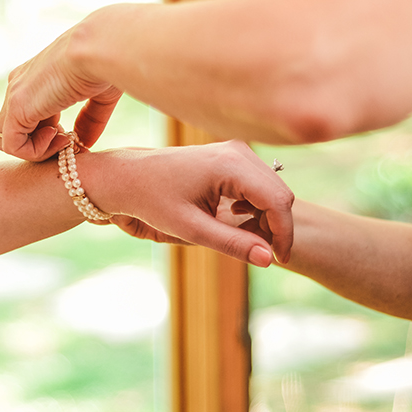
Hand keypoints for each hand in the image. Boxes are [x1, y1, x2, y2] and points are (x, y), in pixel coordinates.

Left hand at [0, 15, 123, 160]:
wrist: (97, 50)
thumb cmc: (103, 65)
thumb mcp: (98, 96)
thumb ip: (89, 120)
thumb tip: (84, 143)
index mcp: (34, 79)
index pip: (28, 116)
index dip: (48, 133)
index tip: (72, 135)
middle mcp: (19, 86)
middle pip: (15, 130)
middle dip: (41, 144)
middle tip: (68, 141)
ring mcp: (15, 96)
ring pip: (8, 140)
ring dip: (38, 150)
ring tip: (65, 140)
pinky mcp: (17, 107)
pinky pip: (12, 145)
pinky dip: (35, 152)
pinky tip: (59, 137)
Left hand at [83, 141, 293, 266]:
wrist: (127, 177)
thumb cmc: (152, 200)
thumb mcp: (190, 228)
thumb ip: (232, 244)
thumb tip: (268, 260)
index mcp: (230, 164)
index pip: (278, 201)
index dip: (284, 234)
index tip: (278, 261)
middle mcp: (238, 151)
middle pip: (280, 194)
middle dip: (276, 227)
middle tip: (260, 254)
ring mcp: (235, 150)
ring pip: (272, 189)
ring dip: (266, 217)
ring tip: (243, 238)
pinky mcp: (231, 156)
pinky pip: (258, 184)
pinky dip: (255, 206)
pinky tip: (234, 219)